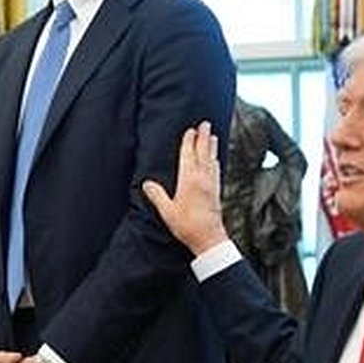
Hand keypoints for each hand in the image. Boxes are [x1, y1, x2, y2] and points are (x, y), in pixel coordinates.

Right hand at [141, 120, 228, 254]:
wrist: (209, 239)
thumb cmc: (187, 226)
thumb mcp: (167, 212)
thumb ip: (157, 196)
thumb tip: (146, 183)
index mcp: (189, 180)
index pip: (188, 155)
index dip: (189, 141)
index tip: (190, 129)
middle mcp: (202, 178)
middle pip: (203, 152)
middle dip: (204, 137)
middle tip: (206, 123)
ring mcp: (212, 184)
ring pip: (212, 159)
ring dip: (211, 146)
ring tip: (213, 136)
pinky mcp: (217, 191)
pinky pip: (216, 170)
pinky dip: (215, 161)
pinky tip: (215, 160)